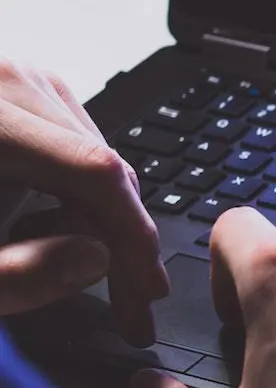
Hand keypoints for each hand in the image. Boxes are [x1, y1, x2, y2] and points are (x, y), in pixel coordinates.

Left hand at [0, 59, 168, 344]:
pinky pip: (73, 147)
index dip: (134, 238)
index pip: (95, 173)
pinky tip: (60, 230)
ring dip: (103, 223)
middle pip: (104, 166)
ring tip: (85, 273)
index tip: (148, 293)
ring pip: (96, 158)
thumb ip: (18, 274)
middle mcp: (4, 80)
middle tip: (131, 308)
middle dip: (124, 243)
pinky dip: (80, 195)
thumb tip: (98, 259)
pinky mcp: (13, 90)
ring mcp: (12, 79)